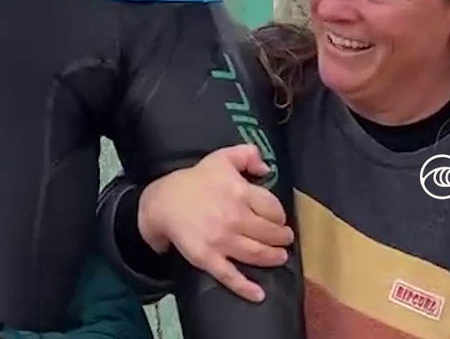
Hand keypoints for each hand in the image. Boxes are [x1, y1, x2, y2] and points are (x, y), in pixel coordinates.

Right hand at [137, 146, 293, 303]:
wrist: (164, 202)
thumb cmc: (196, 179)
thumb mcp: (221, 157)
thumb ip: (247, 154)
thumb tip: (267, 168)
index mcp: (239, 192)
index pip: (272, 208)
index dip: (280, 215)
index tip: (280, 219)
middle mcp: (234, 217)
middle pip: (268, 233)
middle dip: (281, 238)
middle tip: (285, 239)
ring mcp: (221, 240)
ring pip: (256, 254)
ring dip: (273, 258)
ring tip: (280, 257)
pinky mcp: (208, 258)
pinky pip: (230, 276)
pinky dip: (246, 288)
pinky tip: (259, 295)